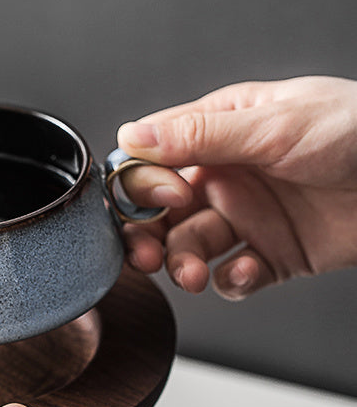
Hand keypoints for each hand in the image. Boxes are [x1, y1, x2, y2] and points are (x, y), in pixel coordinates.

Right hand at [117, 76, 356, 298]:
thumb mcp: (273, 125)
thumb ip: (198, 135)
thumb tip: (131, 137)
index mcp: (220, 131)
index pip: (154, 158)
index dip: (142, 184)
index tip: (158, 199)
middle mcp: (228, 174)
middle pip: (163, 211)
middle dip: (148, 235)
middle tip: (147, 256)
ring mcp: (250, 215)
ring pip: (192, 247)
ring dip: (183, 263)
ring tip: (192, 274)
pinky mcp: (275, 254)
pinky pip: (235, 275)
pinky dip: (230, 281)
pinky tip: (243, 272)